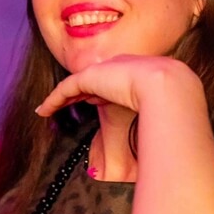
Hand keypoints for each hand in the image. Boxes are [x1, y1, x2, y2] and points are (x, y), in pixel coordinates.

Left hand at [35, 55, 201, 117]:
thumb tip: (141, 147)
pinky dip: (53, 99)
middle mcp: (119, 66)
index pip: (112, 81)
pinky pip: (66, 88)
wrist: (168, 88)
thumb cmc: (170, 105)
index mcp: (137, 71)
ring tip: (46, 110)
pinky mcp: (90, 76)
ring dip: (60, 98)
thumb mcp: (156, 112)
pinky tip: (43, 110)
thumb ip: (144, 120)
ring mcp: (105, 70)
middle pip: (92, 80)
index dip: (98, 92)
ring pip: (76, 84)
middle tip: (64, 105)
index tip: (90, 103)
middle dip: (77, 93)